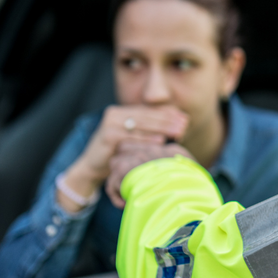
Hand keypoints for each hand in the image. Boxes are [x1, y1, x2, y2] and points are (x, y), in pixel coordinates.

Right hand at [58, 105, 187, 211]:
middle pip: (147, 116)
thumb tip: (179, 125)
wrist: (92, 166)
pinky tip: (160, 142)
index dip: (168, 114)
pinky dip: (147, 139)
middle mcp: (116, 113)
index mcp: (123, 111)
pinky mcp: (107, 135)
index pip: (150, 110)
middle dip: (168, 121)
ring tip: (177, 132)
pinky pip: (131, 137)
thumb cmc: (118, 153)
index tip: (185, 119)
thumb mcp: (135, 139)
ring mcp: (110, 123)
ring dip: (161, 128)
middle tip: (184, 126)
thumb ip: (151, 130)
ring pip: (141, 125)